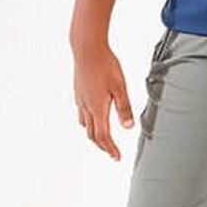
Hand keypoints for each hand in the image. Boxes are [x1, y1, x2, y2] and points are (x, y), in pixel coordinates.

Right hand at [72, 41, 135, 160]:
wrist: (86, 49)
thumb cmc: (105, 65)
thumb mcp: (120, 87)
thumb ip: (124, 108)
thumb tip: (129, 127)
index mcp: (98, 108)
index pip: (103, 136)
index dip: (110, 149)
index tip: (117, 157)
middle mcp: (86, 107)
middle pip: (92, 134)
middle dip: (103, 145)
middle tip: (112, 152)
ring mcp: (80, 99)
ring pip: (85, 124)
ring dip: (94, 135)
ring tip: (103, 138)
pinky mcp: (78, 92)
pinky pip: (82, 113)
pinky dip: (88, 122)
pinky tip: (93, 116)